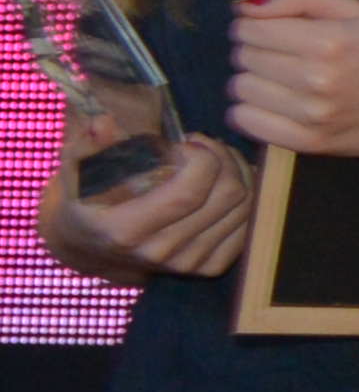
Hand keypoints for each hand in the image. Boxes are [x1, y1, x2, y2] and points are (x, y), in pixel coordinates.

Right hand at [62, 124, 247, 281]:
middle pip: (227, 196)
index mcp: (125, 229)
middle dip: (224, 158)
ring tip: (212, 158)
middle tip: (204, 145)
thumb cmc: (86, 198)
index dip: (203, 158)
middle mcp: (160, 252)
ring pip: (245, 208)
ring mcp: (188, 264)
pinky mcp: (209, 268)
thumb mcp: (77, 169)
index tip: (188, 142)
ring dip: (238, 173)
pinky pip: (249, 226)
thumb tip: (105, 123)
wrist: (91, 246)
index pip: (189, 192)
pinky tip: (223, 180)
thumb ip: (89, 145)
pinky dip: (246, 196)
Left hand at [226, 0, 358, 161]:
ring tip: (281, 80)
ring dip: (253, 81)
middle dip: (254, 52)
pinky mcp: (312, 143)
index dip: (252, 25)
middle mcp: (319, 79)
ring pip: (240, 90)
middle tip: (282, 56)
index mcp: (331, 41)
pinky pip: (247, 122)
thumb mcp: (358, 11)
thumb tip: (243, 7)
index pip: (250, 29)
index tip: (270, 30)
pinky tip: (274, 104)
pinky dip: (250, 111)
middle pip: (243, 58)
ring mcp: (314, 115)